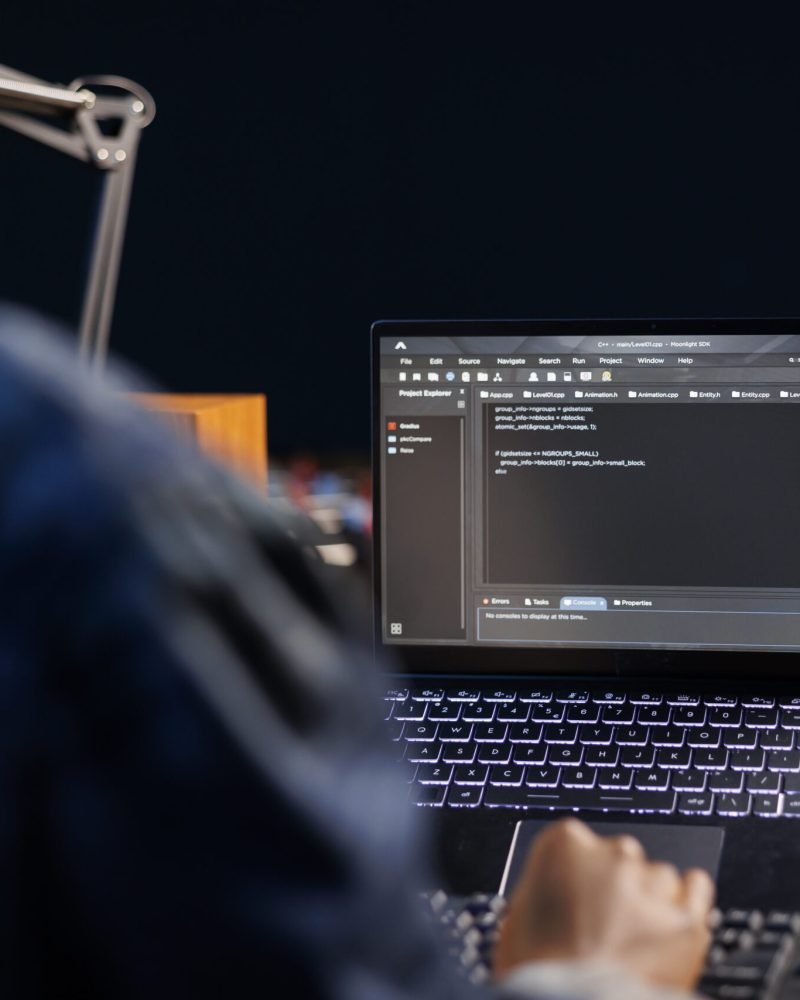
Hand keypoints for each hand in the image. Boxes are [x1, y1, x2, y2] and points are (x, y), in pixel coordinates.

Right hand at [494, 818, 714, 989]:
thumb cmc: (537, 971)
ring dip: (649, 901)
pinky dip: (687, 899)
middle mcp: (612, 855)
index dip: (577, 876)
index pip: (578, 843)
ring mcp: (651, 886)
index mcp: (564, 844)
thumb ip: (547, 890)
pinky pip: (696, 887)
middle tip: (602, 927)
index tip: (577, 898)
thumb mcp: (518, 916)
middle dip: (613, 888)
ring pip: (658, 877)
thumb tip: (559, 898)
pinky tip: (673, 918)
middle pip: (620, 858)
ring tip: (633, 941)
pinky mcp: (686, 921)